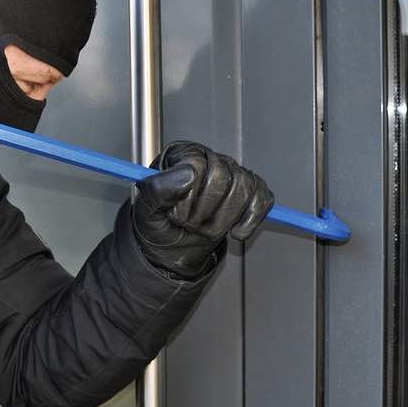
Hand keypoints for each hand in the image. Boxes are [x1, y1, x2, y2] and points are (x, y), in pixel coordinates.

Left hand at [132, 141, 273, 278]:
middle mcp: (208, 158)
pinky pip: (262, 198)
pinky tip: (235, 230)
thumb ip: (157, 189)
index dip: (189, 197)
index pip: (197, 165)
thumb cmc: (158, 226)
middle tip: (191, 224)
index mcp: (180, 155)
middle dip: (206, 210)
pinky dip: (250, 219)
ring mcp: (232, 173)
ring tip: (205, 228)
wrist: (172, 251)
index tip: (177, 216)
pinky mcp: (249, 192)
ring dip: (224, 219)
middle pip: (224, 175)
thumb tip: (186, 174)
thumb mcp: (145, 212)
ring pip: (245, 186)